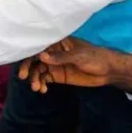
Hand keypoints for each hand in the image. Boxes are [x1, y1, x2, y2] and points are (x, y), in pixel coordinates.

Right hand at [17, 37, 131, 93]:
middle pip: (34, 58)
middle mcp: (53, 52)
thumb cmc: (95, 57)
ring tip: (37, 88)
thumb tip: (42, 56)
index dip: (29, 53)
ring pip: (38, 70)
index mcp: (57, 42)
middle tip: (24, 77)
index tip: (23, 62)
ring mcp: (54, 64)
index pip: (39, 45)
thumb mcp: (79, 56)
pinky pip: (44, 79)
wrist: (108, 71)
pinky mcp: (57, 75)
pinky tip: (43, 90)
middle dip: (28, 67)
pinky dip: (41, 84)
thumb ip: (61, 57)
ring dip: (35, 78)